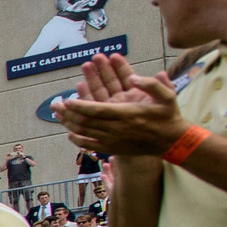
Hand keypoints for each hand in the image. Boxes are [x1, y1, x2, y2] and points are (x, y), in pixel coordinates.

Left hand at [57, 53, 188, 156]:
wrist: (172, 142)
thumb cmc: (168, 116)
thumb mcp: (167, 96)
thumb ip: (152, 84)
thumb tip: (133, 77)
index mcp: (127, 114)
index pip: (97, 110)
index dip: (79, 106)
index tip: (67, 100)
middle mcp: (117, 129)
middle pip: (85, 122)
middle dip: (68, 113)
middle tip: (54, 105)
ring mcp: (113, 141)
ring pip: (85, 133)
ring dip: (69, 124)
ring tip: (56, 115)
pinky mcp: (113, 149)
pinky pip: (90, 146)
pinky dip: (78, 140)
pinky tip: (69, 133)